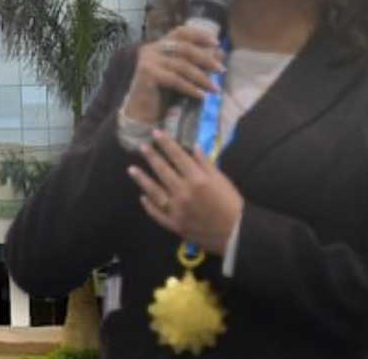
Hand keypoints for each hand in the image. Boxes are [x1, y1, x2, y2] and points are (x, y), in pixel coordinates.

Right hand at [124, 25, 224, 123]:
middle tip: (221, 70)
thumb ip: (198, 63)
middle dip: (206, 59)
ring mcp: (148, 60)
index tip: (217, 43)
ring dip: (202, 77)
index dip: (200, 35)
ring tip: (214, 88)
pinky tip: (201, 95)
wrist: (141, 111)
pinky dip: (191, 88)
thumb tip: (220, 52)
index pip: (181, 32)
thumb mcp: (183, 74)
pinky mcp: (147, 73)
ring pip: (182, 65)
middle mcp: (152, 48)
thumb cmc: (162, 92)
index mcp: (160, 45)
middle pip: (185, 48)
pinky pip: (175, 79)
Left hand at [127, 130, 243, 254]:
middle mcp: (183, 193)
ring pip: (154, 192)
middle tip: (141, 147)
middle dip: (151, 157)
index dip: (166, 144)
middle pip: (163, 171)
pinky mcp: (174, 225)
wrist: (235, 234)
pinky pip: (157, 214)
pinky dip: (149, 205)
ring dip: (142, 179)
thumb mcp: (222, 180)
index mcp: (197, 180)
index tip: (156, 133)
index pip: (178, 157)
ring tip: (132, 169)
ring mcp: (176, 210)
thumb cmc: (231, 204)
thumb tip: (194, 146)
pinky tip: (142, 197)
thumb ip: (206, 163)